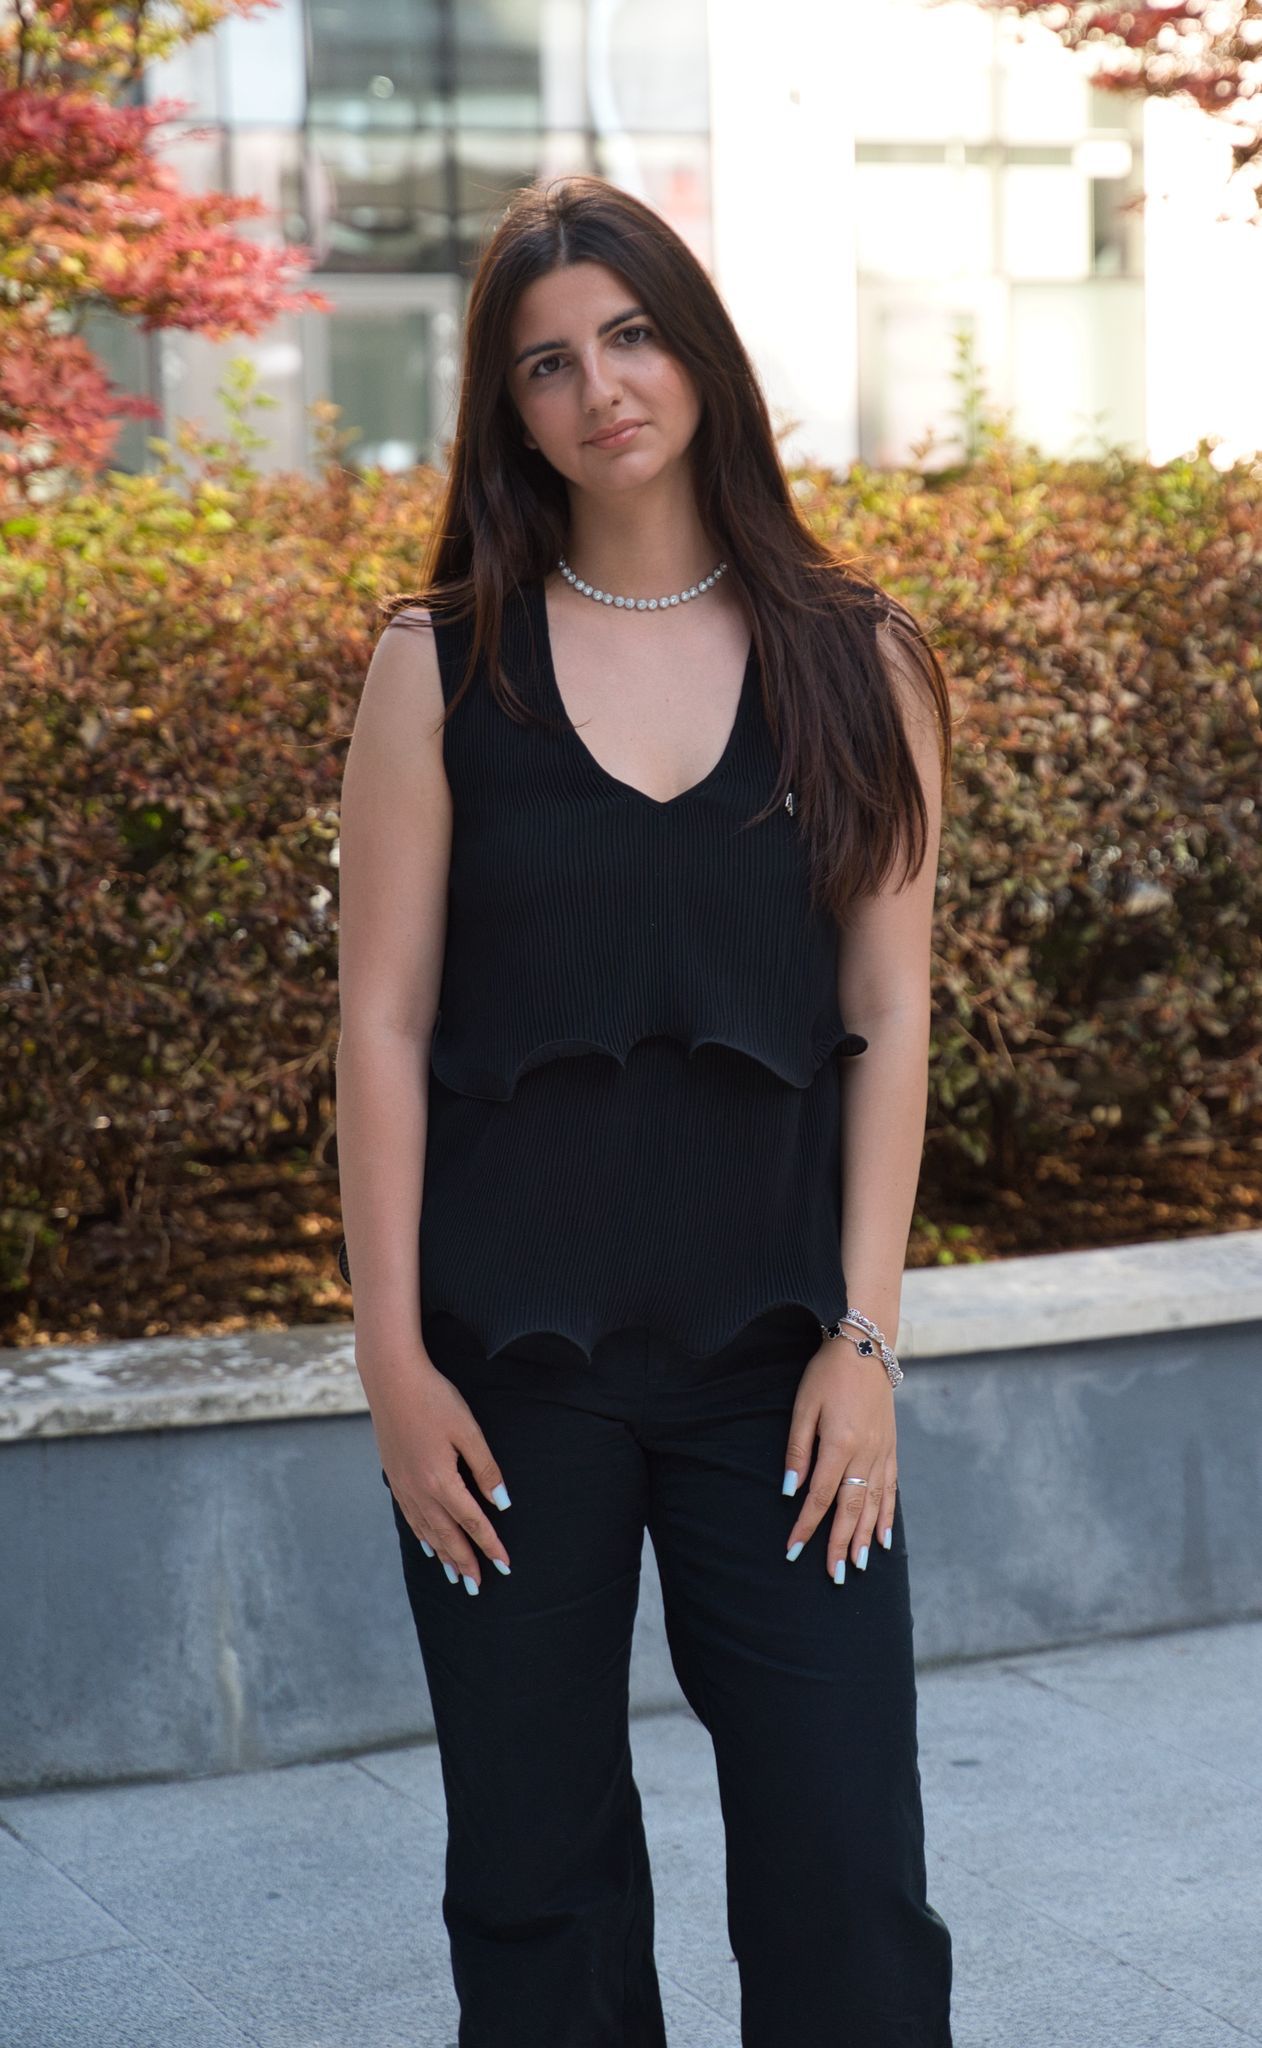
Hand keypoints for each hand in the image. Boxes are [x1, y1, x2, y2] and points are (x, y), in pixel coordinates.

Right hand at [371, 1354, 512, 1594]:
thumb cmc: (434, 1399)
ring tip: (455, 1575)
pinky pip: (410, 1518)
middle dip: (465, 1562)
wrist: (391, 1379)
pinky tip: (427, 1545)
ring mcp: (403, 1486)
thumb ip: (486, 1469)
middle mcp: (419, 1491)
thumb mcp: (468, 1430)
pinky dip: (422, 1536)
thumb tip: (502, 1503)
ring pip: (426, 1531)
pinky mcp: (394, 1476)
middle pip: (447, 1536)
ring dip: (443, 1555)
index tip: (504, 1565)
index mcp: (441, 1481)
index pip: (473, 1523)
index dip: (490, 1545)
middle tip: (478, 1586)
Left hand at [781, 1337, 896, 1582]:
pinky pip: (891, 1489)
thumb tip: (791, 1489)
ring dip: (864, 1537)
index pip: (820, 1496)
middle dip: (840, 1543)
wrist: (866, 1346)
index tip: (794, 1549)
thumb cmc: (828, 1373)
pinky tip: (883, 1537)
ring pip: (874, 1504)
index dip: (807, 1525)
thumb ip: (798, 1449)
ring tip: (858, 1566)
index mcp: (841, 1444)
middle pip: (851, 1508)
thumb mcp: (804, 1405)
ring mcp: (882, 1452)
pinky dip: (887, 1515)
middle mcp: (866, 1454)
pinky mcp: (891, 1448)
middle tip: (834, 1575)